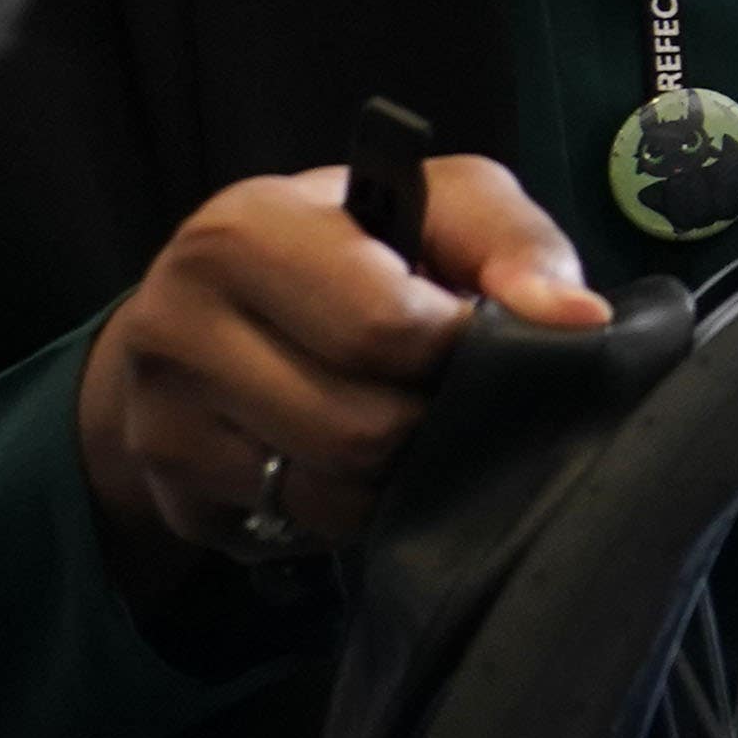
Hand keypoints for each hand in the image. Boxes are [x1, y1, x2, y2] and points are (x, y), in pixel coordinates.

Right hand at [79, 157, 605, 572]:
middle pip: (360, 427)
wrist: (229, 306)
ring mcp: (160, 419)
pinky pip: (298, 530)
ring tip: (404, 418)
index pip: (383, 328)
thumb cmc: (359, 244)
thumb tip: (577, 320)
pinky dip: (352, 508)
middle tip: (440, 386)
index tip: (471, 333)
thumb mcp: (442, 207)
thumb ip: (514, 245)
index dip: (456, 344)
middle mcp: (174, 322)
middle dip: (429, 416)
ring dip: (398, 472)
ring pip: (332, 494)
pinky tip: (352, 459)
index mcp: (244, 229)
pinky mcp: (174, 495)